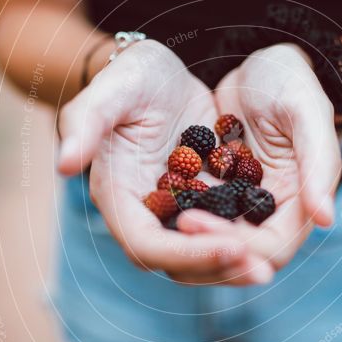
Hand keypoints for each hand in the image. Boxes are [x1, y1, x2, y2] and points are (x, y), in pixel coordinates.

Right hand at [57, 39, 272, 284]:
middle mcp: (147, 213)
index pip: (147, 245)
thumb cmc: (129, 76)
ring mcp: (178, 210)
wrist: (158, 69)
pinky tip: (279, 235)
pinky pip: (226, 228)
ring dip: (237, 263)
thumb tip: (63, 164)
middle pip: (180, 262)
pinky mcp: (204, 199)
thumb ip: (85, 123)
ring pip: (205, 252)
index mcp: (119, 197)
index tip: (231, 248)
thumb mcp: (109, 91)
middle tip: (261, 271)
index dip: (187, 254)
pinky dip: (248, 235)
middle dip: (219, 269)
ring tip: (270, 264)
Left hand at [179, 43, 341, 273]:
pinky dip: (174, 217)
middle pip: (238, 258)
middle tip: (179, 224)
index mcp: (298, 203)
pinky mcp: (209, 193)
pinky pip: (191, 216)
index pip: (272, 249)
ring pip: (210, 245)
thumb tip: (326, 219)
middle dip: (208, 251)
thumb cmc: (289, 81)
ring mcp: (235, 205)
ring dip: (188, 243)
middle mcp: (266, 213)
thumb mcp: (307, 111)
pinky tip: (154, 201)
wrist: (257, 62)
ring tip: (165, 219)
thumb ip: (319, 163)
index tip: (200, 222)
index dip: (241, 249)